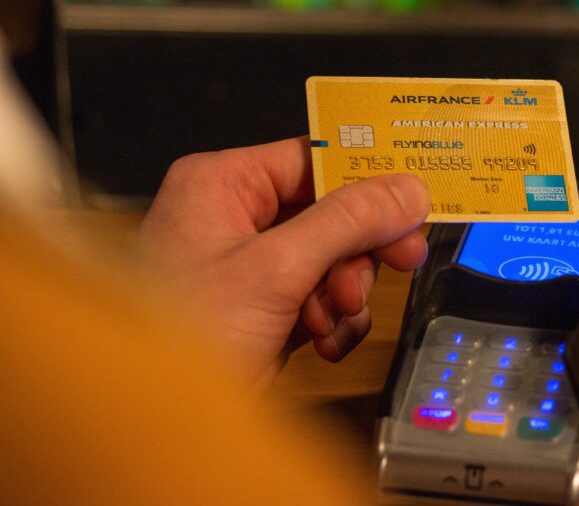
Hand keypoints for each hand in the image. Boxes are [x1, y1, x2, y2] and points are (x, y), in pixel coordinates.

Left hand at [135, 136, 430, 386]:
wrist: (155, 428)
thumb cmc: (180, 336)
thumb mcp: (275, 269)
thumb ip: (347, 222)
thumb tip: (406, 189)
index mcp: (222, 185)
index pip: (313, 158)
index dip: (367, 178)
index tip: (415, 196)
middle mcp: (234, 217)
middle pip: (330, 211)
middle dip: (357, 250)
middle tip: (401, 260)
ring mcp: (250, 267)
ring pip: (333, 258)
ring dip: (345, 292)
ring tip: (330, 318)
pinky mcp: (263, 309)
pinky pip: (321, 297)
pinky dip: (332, 321)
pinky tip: (322, 342)